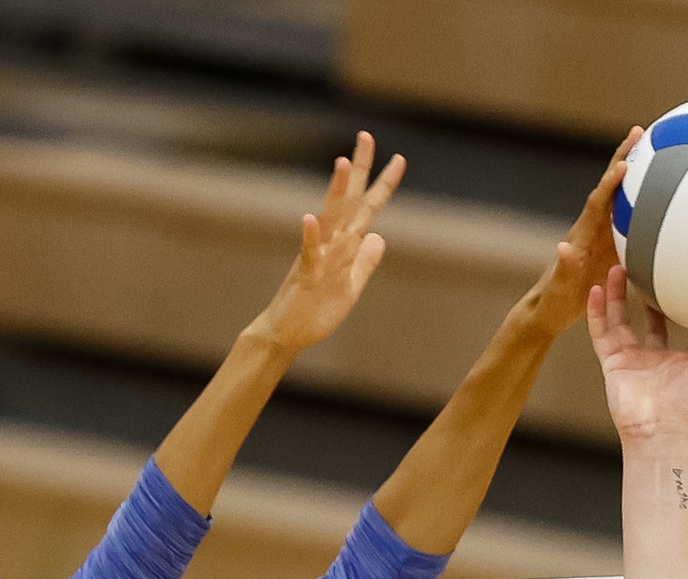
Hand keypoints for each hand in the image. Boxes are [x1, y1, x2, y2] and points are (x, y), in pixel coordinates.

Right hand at [250, 131, 404, 353]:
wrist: (289, 333)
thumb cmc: (317, 309)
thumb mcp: (351, 286)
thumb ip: (364, 262)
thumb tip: (379, 237)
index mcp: (343, 246)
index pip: (366, 208)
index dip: (383, 185)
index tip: (399, 158)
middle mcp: (330, 243)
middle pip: (348, 200)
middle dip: (358, 169)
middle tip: (366, 136)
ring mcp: (317, 257)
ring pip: (329, 219)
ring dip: (335, 191)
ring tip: (342, 162)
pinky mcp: (306, 277)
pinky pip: (309, 254)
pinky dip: (309, 237)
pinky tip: (309, 218)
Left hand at [513, 129, 641, 336]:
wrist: (549, 311)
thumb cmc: (553, 302)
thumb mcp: (558, 289)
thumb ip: (563, 269)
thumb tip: (564, 247)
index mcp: (582, 236)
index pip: (598, 203)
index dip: (610, 183)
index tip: (626, 163)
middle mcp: (592, 228)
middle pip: (610, 187)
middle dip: (624, 158)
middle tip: (640, 131)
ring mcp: (602, 234)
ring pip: (622, 197)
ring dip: (636, 172)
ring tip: (654, 147)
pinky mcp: (610, 245)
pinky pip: (630, 217)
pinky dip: (644, 200)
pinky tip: (661, 194)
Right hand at [585, 266, 687, 444]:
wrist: (660, 429)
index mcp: (673, 355)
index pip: (671, 324)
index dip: (672, 302)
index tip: (676, 276)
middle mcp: (649, 354)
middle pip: (640, 316)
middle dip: (639, 292)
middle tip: (641, 264)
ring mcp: (628, 357)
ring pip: (618, 319)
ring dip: (615, 295)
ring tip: (617, 267)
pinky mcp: (611, 361)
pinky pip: (600, 332)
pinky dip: (597, 311)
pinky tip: (597, 289)